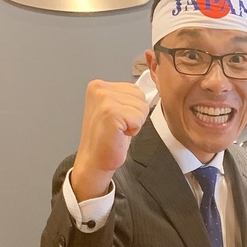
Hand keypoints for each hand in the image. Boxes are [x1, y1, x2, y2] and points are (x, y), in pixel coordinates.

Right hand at [71, 80, 149, 200]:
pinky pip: (139, 118)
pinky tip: (119, 135)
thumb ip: (127, 98)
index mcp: (99, 86)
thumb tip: (151, 89)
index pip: (135, 89)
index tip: (118, 120)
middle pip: (140, 96)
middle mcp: (100, 89)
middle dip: (135, 115)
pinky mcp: (111, 113)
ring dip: (134, 123)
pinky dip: (133, 130)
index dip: (132, 109)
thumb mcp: (116, 110)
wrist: (94, 160)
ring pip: (142, 107)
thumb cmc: (106, 139)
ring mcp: (104, 100)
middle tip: (119, 127)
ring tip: (118, 131)